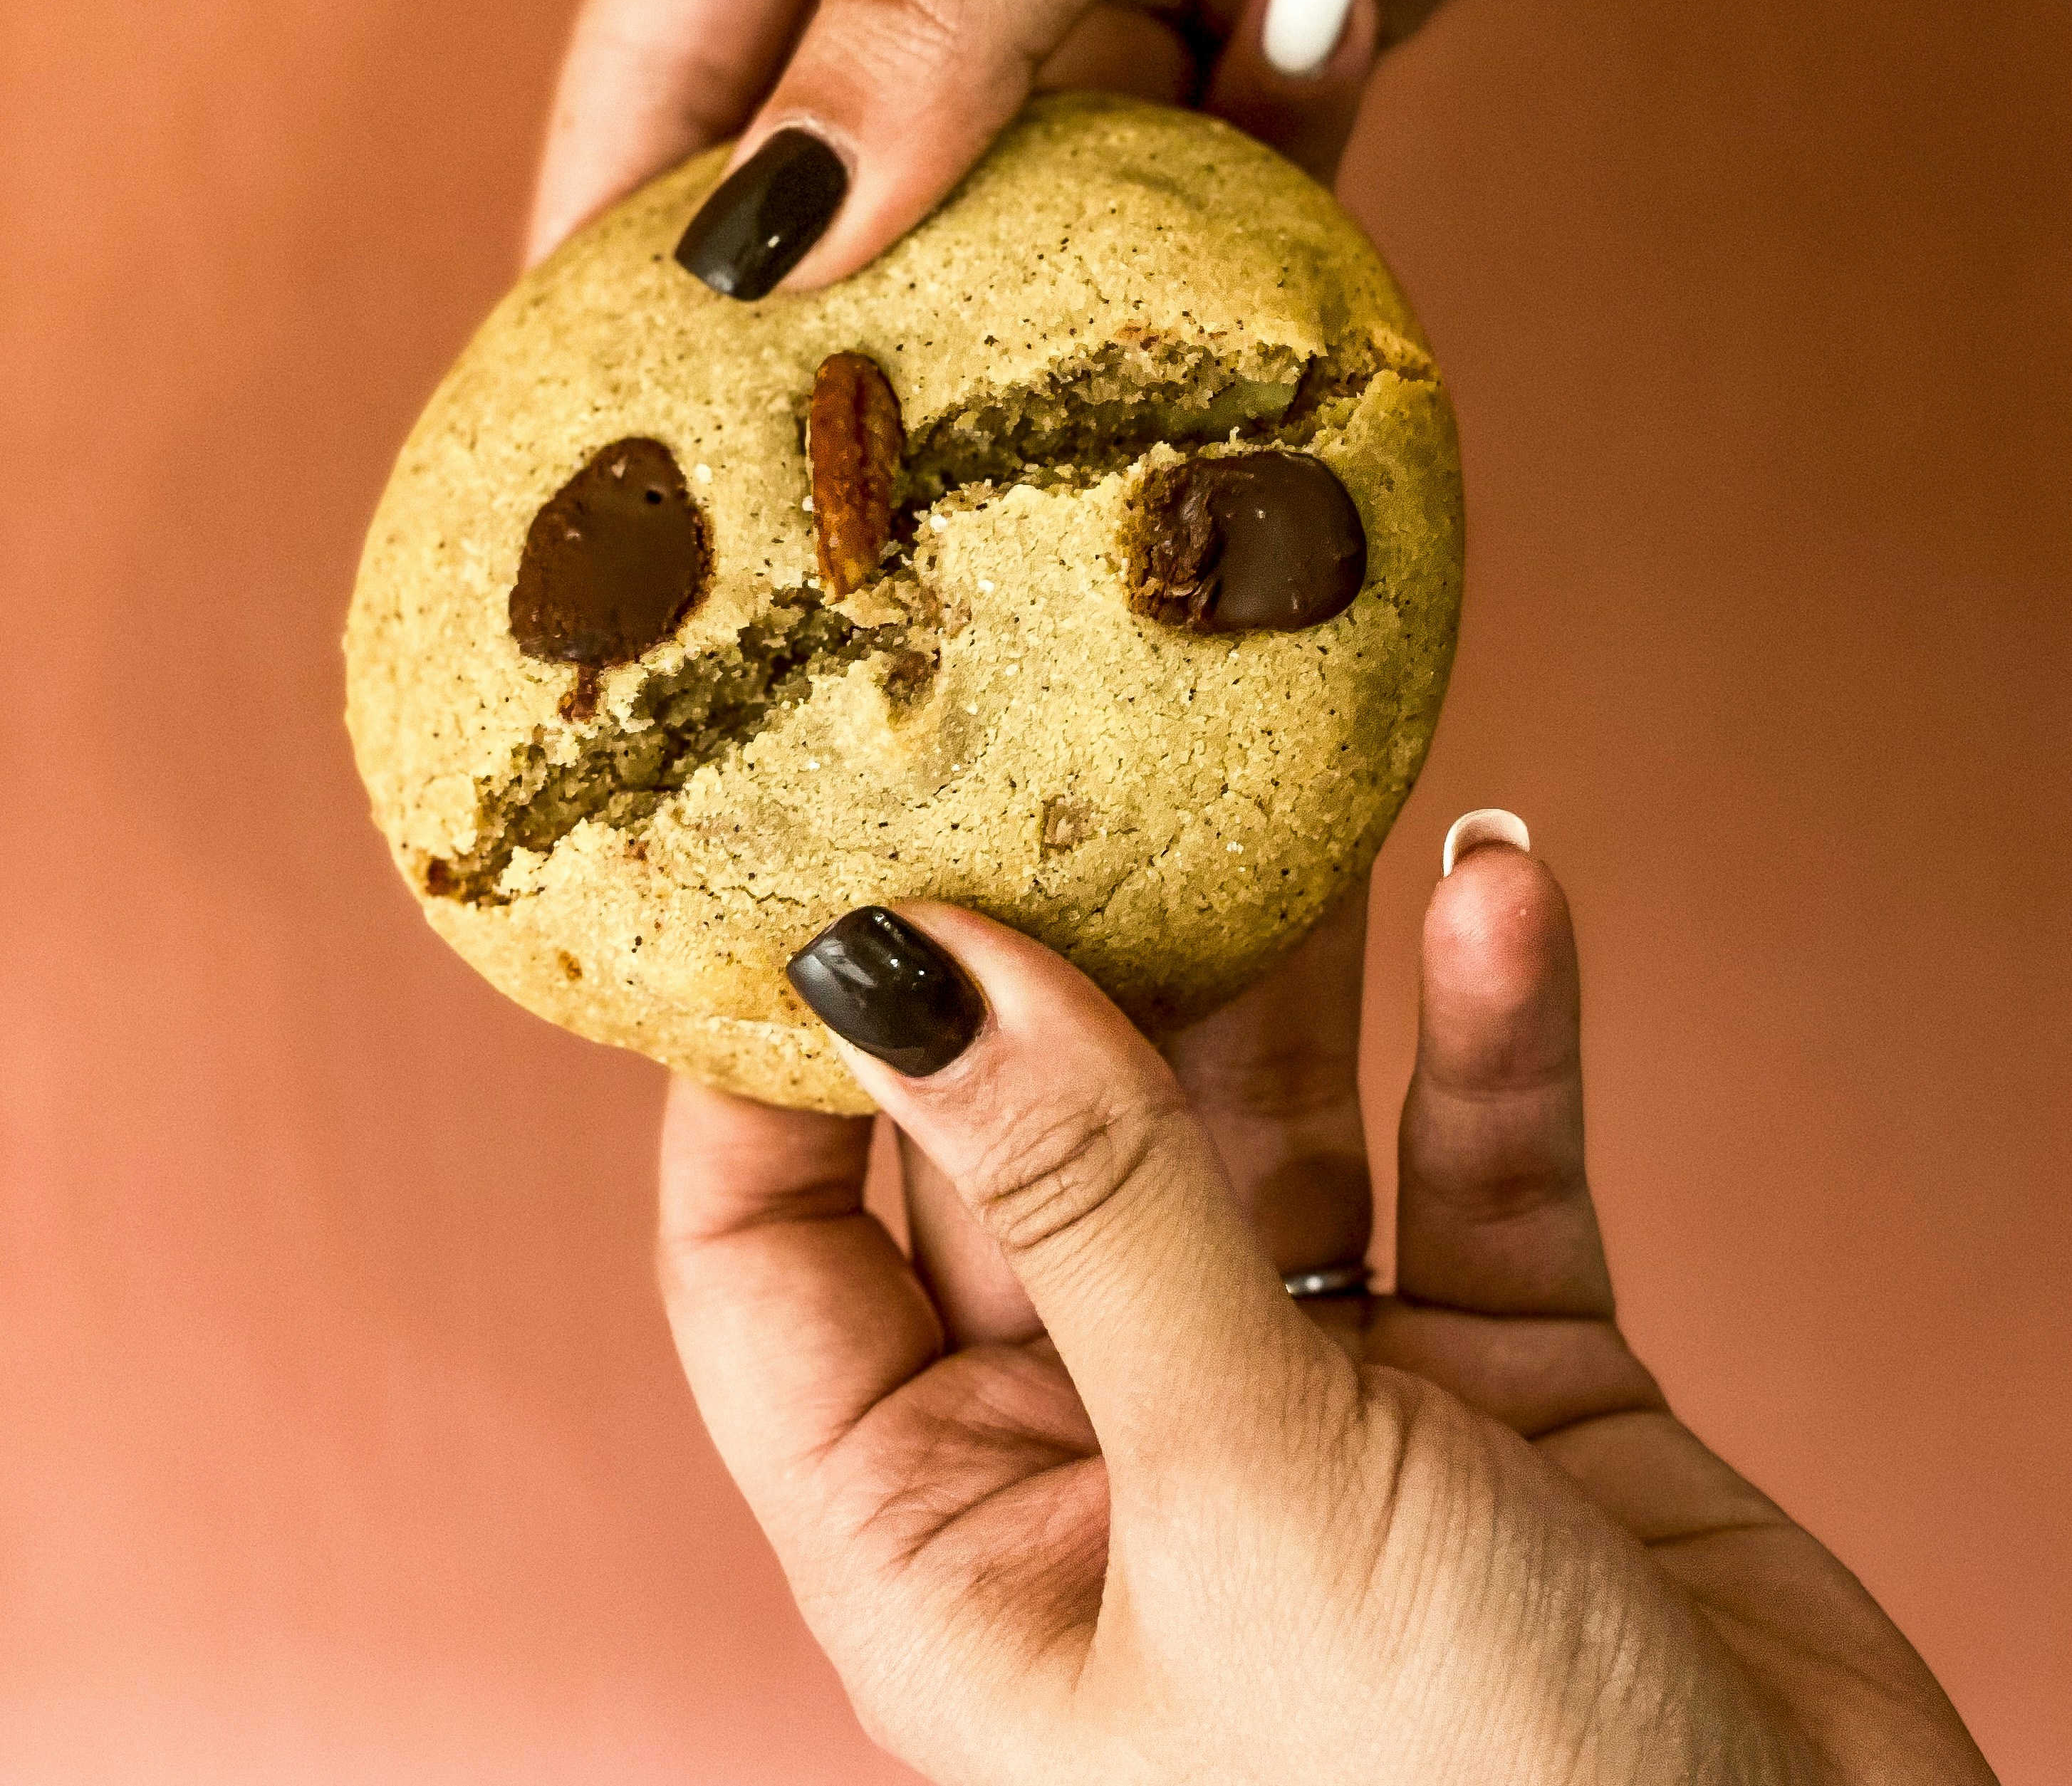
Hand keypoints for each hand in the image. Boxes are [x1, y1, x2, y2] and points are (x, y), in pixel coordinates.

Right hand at [530, 0, 2069, 280]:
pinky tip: (1297, 94)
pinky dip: (1241, 177)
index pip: (666, 31)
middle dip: (862, 281)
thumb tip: (772, 231)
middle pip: (839, 141)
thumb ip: (938, 13)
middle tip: (832, 466)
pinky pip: (1188, 172)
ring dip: (1076, 254)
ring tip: (1074, 352)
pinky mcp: (1231, 18)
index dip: (619, 224)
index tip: (585, 410)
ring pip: (1025, 184)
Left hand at [657, 840, 1991, 1783]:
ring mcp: (1302, 1406)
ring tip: (1279, 777)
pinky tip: (1497, 887)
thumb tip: (911, 969)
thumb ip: (1092, 1209)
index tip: (804, 851)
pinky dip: (1488, 1036)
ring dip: (1283, 960)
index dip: (764, 1059)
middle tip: (1065, 746)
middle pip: (1028, 1146)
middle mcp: (1105, 1458)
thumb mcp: (1244, 1500)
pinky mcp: (1495, 1375)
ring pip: (1252, 1128)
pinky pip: (1469, 1164)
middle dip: (1058, 954)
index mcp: (953, 1546)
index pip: (769, 1260)